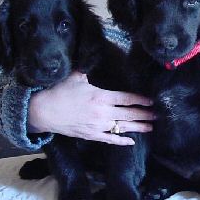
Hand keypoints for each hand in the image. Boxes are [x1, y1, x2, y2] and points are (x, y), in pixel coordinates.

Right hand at [28, 72, 154, 144]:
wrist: (42, 111)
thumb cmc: (58, 91)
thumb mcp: (76, 76)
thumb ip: (89, 69)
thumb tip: (94, 57)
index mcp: (101, 96)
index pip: (126, 98)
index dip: (140, 100)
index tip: (151, 101)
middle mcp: (102, 112)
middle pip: (129, 114)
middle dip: (144, 114)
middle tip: (157, 115)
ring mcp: (97, 126)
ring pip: (122, 127)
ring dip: (138, 127)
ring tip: (150, 127)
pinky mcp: (91, 135)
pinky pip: (109, 139)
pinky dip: (121, 141)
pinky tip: (131, 142)